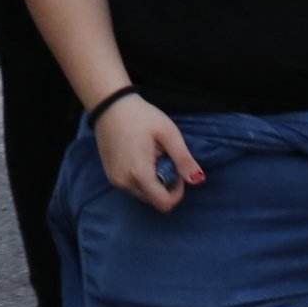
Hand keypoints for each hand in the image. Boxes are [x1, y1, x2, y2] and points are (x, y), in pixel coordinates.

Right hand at [88, 92, 204, 212]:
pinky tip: (139, 156)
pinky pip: (131, 186)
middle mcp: (125, 183)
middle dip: (164, 185)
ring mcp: (114, 180)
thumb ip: (183, 159)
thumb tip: (198, 181)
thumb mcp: (168, 133)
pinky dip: (139, 178)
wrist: (109, 103)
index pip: (164, 203)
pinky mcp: (110, 175)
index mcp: (140, 174)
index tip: (176, 170)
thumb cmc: (141, 116)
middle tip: (163, 158)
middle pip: (153, 199)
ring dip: (152, 182)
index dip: (177, 192)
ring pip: (142, 194)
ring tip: (150, 155)